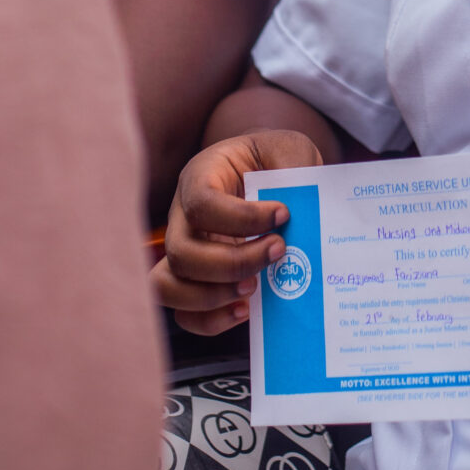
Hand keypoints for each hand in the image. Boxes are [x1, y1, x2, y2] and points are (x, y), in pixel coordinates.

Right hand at [151, 129, 322, 335]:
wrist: (269, 170)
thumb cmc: (274, 159)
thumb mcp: (290, 150)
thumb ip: (295, 171)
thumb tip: (301, 208)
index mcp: (201, 176)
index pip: (202, 203)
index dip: (241, 217)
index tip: (283, 214)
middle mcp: (182, 215)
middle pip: (182, 252)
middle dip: (232, 263)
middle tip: (277, 251)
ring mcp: (184, 249)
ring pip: (167, 285)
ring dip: (212, 296)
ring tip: (256, 288)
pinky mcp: (194, 279)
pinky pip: (182, 312)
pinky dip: (210, 320)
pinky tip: (246, 310)